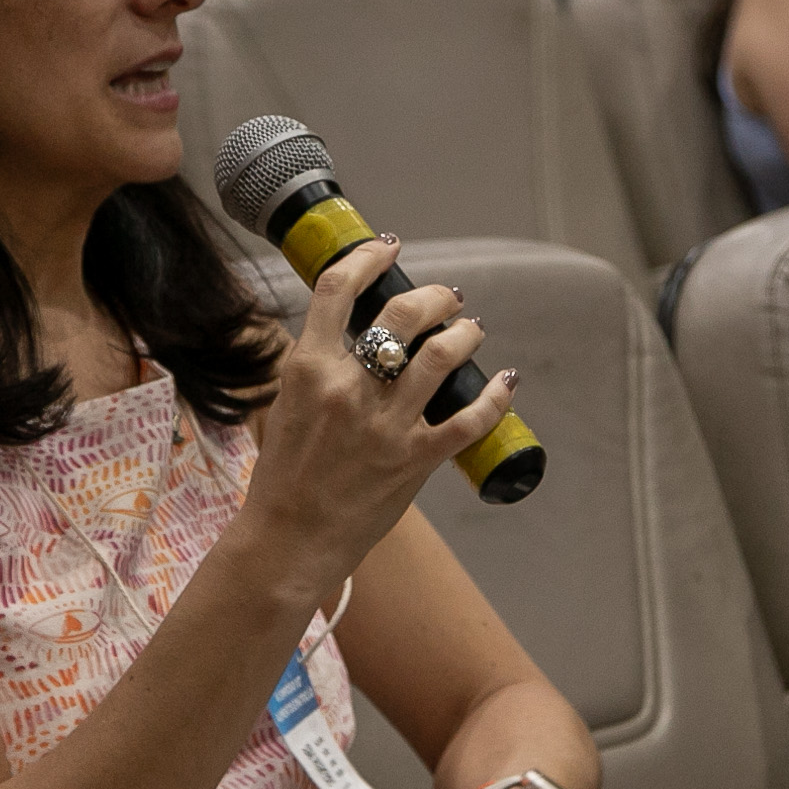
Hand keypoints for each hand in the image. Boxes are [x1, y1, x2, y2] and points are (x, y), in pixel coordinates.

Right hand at [233, 238, 514, 596]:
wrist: (288, 541)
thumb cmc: (283, 478)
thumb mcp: (287, 405)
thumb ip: (317, 368)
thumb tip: (352, 336)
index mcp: (308, 369)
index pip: (338, 290)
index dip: (367, 258)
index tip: (387, 248)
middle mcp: (349, 389)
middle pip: (403, 313)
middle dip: (434, 298)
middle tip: (448, 299)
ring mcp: (385, 425)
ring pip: (443, 356)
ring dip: (466, 334)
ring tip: (472, 329)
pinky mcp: (415, 460)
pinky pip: (470, 418)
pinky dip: (495, 395)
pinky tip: (506, 381)